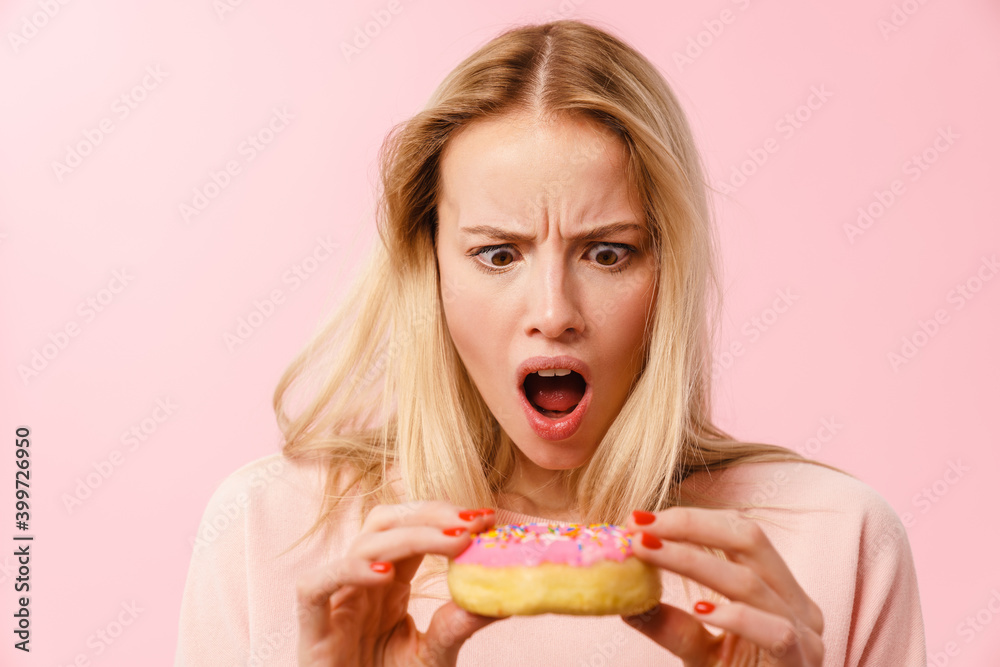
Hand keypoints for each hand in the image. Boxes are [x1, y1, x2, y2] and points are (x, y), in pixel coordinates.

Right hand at [295, 501, 498, 665]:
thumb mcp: (433, 657)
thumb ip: (457, 627)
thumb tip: (501, 600)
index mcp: (388, 582)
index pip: (413, 530)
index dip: (445, 517)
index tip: (485, 517)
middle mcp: (361, 581)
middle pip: (386, 522)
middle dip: (429, 514)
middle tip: (470, 522)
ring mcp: (335, 600)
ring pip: (362, 545)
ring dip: (409, 535)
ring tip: (451, 540)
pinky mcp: (311, 628)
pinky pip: (317, 586)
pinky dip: (348, 571)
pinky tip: (384, 573)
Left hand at [622, 507, 823, 665]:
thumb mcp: (699, 654)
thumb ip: (670, 624)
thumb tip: (625, 594)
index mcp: (779, 592)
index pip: (739, 534)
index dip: (691, 520)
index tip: (639, 519)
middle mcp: (798, 605)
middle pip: (750, 540)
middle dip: (691, 526)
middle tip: (640, 526)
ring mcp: (806, 636)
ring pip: (752, 582)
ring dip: (692, 562)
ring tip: (648, 553)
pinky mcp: (800, 666)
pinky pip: (777, 632)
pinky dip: (737, 616)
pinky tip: (700, 609)